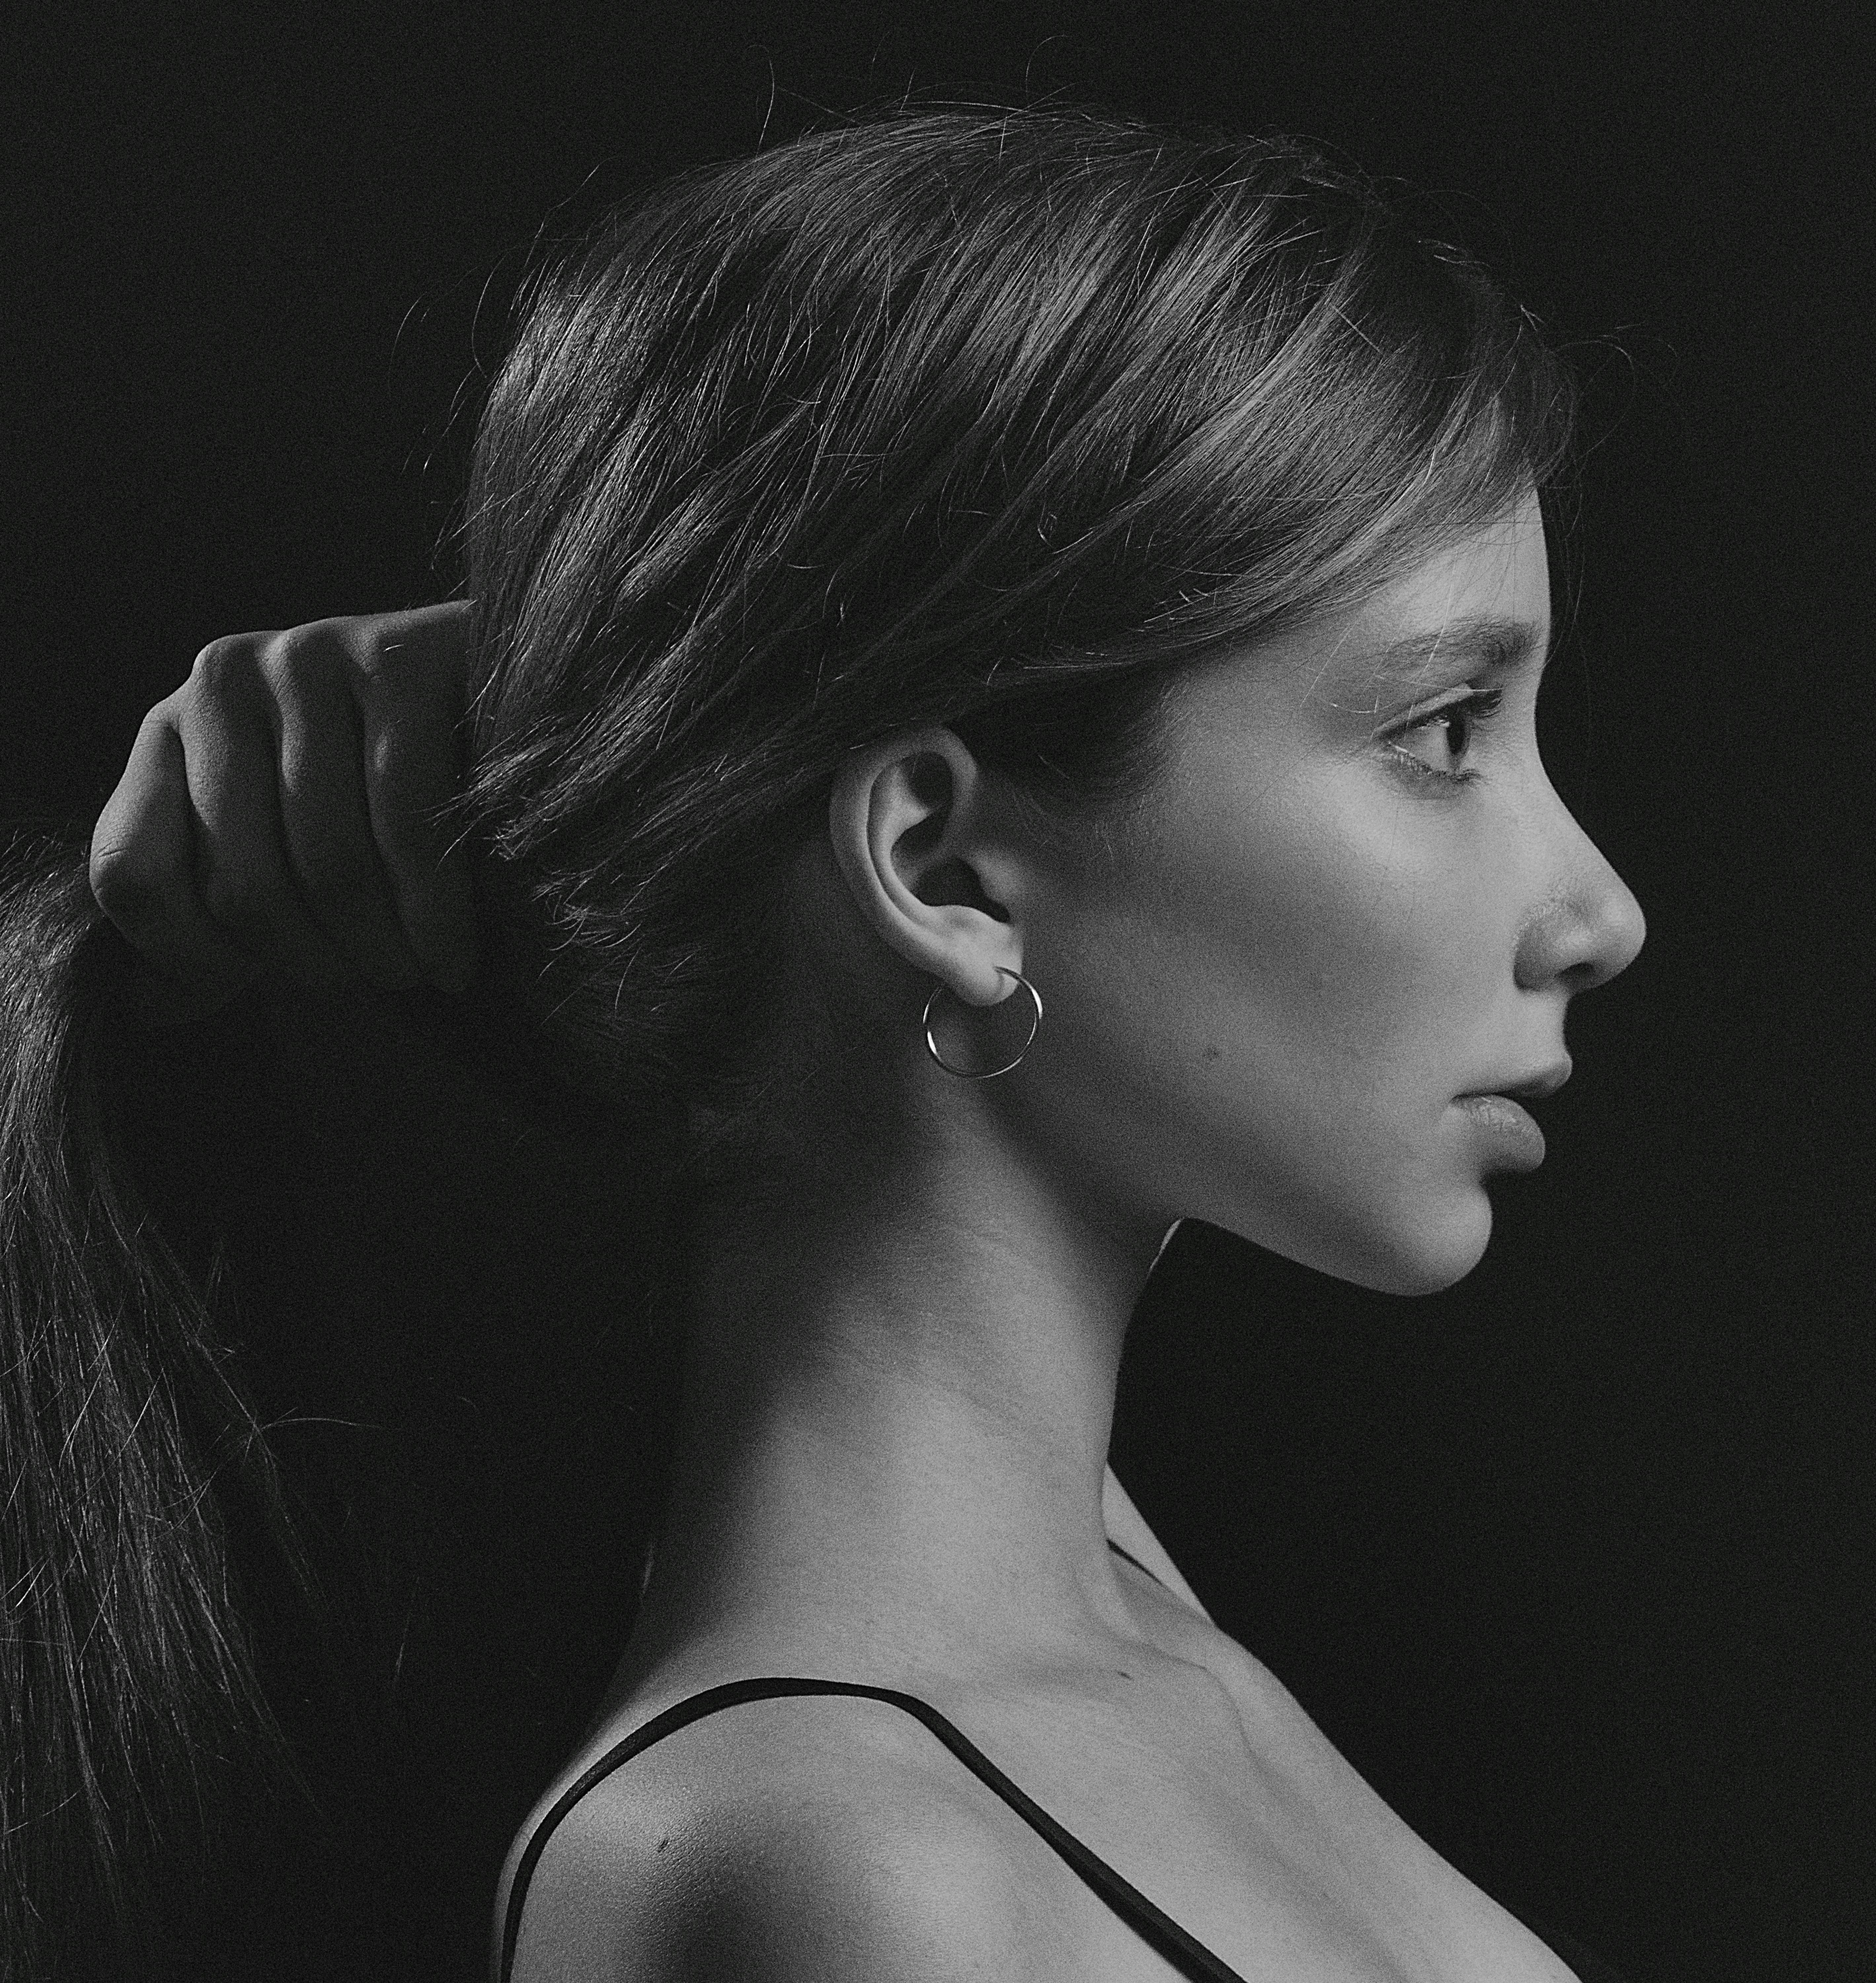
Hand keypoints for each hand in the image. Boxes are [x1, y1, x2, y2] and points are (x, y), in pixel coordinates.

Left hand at [89, 602, 477, 1014]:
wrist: (502, 696)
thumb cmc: (378, 790)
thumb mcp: (278, 845)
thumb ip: (211, 914)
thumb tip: (147, 1008)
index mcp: (170, 732)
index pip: (130, 873)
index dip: (190, 957)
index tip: (260, 987)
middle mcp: (221, 680)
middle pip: (242, 884)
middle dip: (314, 964)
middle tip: (370, 981)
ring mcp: (307, 659)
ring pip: (328, 864)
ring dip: (380, 951)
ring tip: (415, 972)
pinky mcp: (399, 660)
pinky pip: (406, 826)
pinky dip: (434, 918)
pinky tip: (452, 959)